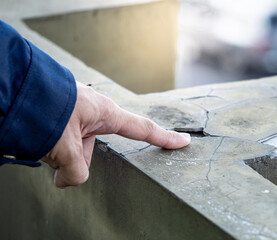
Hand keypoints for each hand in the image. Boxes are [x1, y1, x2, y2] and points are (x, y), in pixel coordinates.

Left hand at [42, 82, 190, 187]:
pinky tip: (35, 139)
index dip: (165, 139)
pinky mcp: (63, 111)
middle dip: (74, 159)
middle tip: (56, 160)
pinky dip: (49, 145)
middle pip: (94, 147)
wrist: (13, 87)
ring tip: (39, 145)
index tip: (184, 142)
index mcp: (106, 113)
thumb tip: (69, 180)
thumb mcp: (63, 148)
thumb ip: (75, 171)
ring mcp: (78, 110)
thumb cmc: (43, 109)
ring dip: (58, 153)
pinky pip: (62, 136)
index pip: (143, 129)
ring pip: (74, 145)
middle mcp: (95, 110)